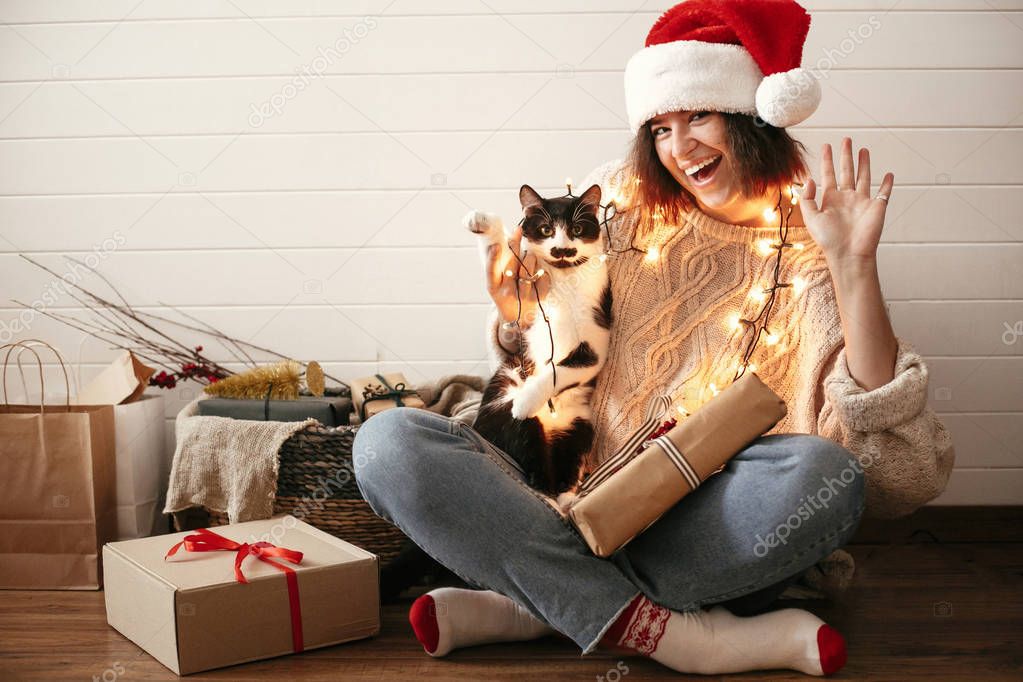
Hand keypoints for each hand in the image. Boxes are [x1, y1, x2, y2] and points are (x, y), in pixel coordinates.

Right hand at [486, 224, 550, 327]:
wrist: (518, 320)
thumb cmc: (507, 294)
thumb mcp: (498, 283)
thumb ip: (500, 265)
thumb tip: (507, 238)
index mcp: (494, 288)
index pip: (491, 271)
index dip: (493, 258)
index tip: (497, 245)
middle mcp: (507, 292)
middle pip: (512, 265)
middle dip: (515, 245)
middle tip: (517, 231)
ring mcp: (524, 296)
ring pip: (528, 267)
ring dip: (529, 256)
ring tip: (528, 256)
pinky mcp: (539, 298)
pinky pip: (542, 274)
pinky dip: (540, 269)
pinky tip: (537, 272)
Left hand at [799, 137, 893, 269]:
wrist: (848, 253)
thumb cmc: (828, 239)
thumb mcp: (811, 217)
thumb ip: (807, 198)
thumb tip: (810, 179)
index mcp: (830, 200)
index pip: (828, 174)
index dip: (827, 160)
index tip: (827, 146)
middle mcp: (846, 198)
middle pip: (846, 171)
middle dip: (846, 156)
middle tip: (846, 140)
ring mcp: (862, 202)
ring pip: (864, 177)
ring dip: (864, 164)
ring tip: (863, 149)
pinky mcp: (877, 207)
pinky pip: (884, 192)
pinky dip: (888, 184)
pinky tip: (889, 175)